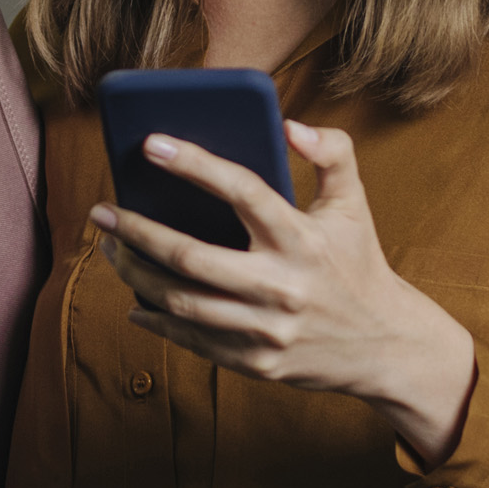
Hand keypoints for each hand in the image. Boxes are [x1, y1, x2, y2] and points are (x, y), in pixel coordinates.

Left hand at [100, 121, 477, 464]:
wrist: (385, 345)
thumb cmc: (358, 263)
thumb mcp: (354, 204)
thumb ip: (333, 153)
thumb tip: (289, 124)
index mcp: (303, 238)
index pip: (243, 190)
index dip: (195, 163)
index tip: (150, 143)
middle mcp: (282, 285)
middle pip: (190, 257)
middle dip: (136, 231)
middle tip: (103, 211)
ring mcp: (266, 330)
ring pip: (181, 301)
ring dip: (135, 273)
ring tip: (111, 248)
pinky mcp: (255, 363)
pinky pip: (191, 340)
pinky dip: (156, 318)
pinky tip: (136, 298)